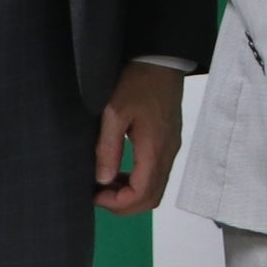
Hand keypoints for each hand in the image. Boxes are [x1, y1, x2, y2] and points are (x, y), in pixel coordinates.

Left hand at [92, 61, 185, 213]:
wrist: (161, 62)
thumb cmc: (136, 83)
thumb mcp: (114, 112)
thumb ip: (108, 148)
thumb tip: (103, 180)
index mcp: (154, 149)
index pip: (142, 194)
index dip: (117, 203)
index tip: (94, 194)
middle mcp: (167, 154)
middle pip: (152, 198)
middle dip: (124, 204)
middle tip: (98, 195)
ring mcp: (171, 149)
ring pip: (156, 189)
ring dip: (131, 194)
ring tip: (105, 184)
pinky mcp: (170, 143)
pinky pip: (157, 175)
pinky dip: (139, 182)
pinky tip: (120, 172)